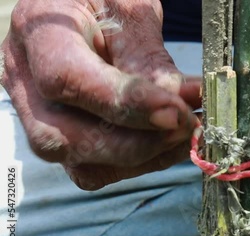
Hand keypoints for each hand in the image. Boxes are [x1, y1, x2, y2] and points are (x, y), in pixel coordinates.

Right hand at [0, 0, 200, 189]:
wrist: (89, 8)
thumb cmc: (108, 1)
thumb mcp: (130, 9)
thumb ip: (149, 56)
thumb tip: (180, 102)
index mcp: (38, 32)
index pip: (67, 78)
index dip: (123, 102)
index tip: (176, 111)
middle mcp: (26, 81)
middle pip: (65, 136)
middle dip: (136, 142)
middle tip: (187, 126)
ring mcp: (40, 116)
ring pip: (80, 163)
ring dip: (143, 158)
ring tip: (186, 135)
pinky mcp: (65, 137)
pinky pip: (96, 169)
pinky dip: (139, 162)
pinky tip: (170, 144)